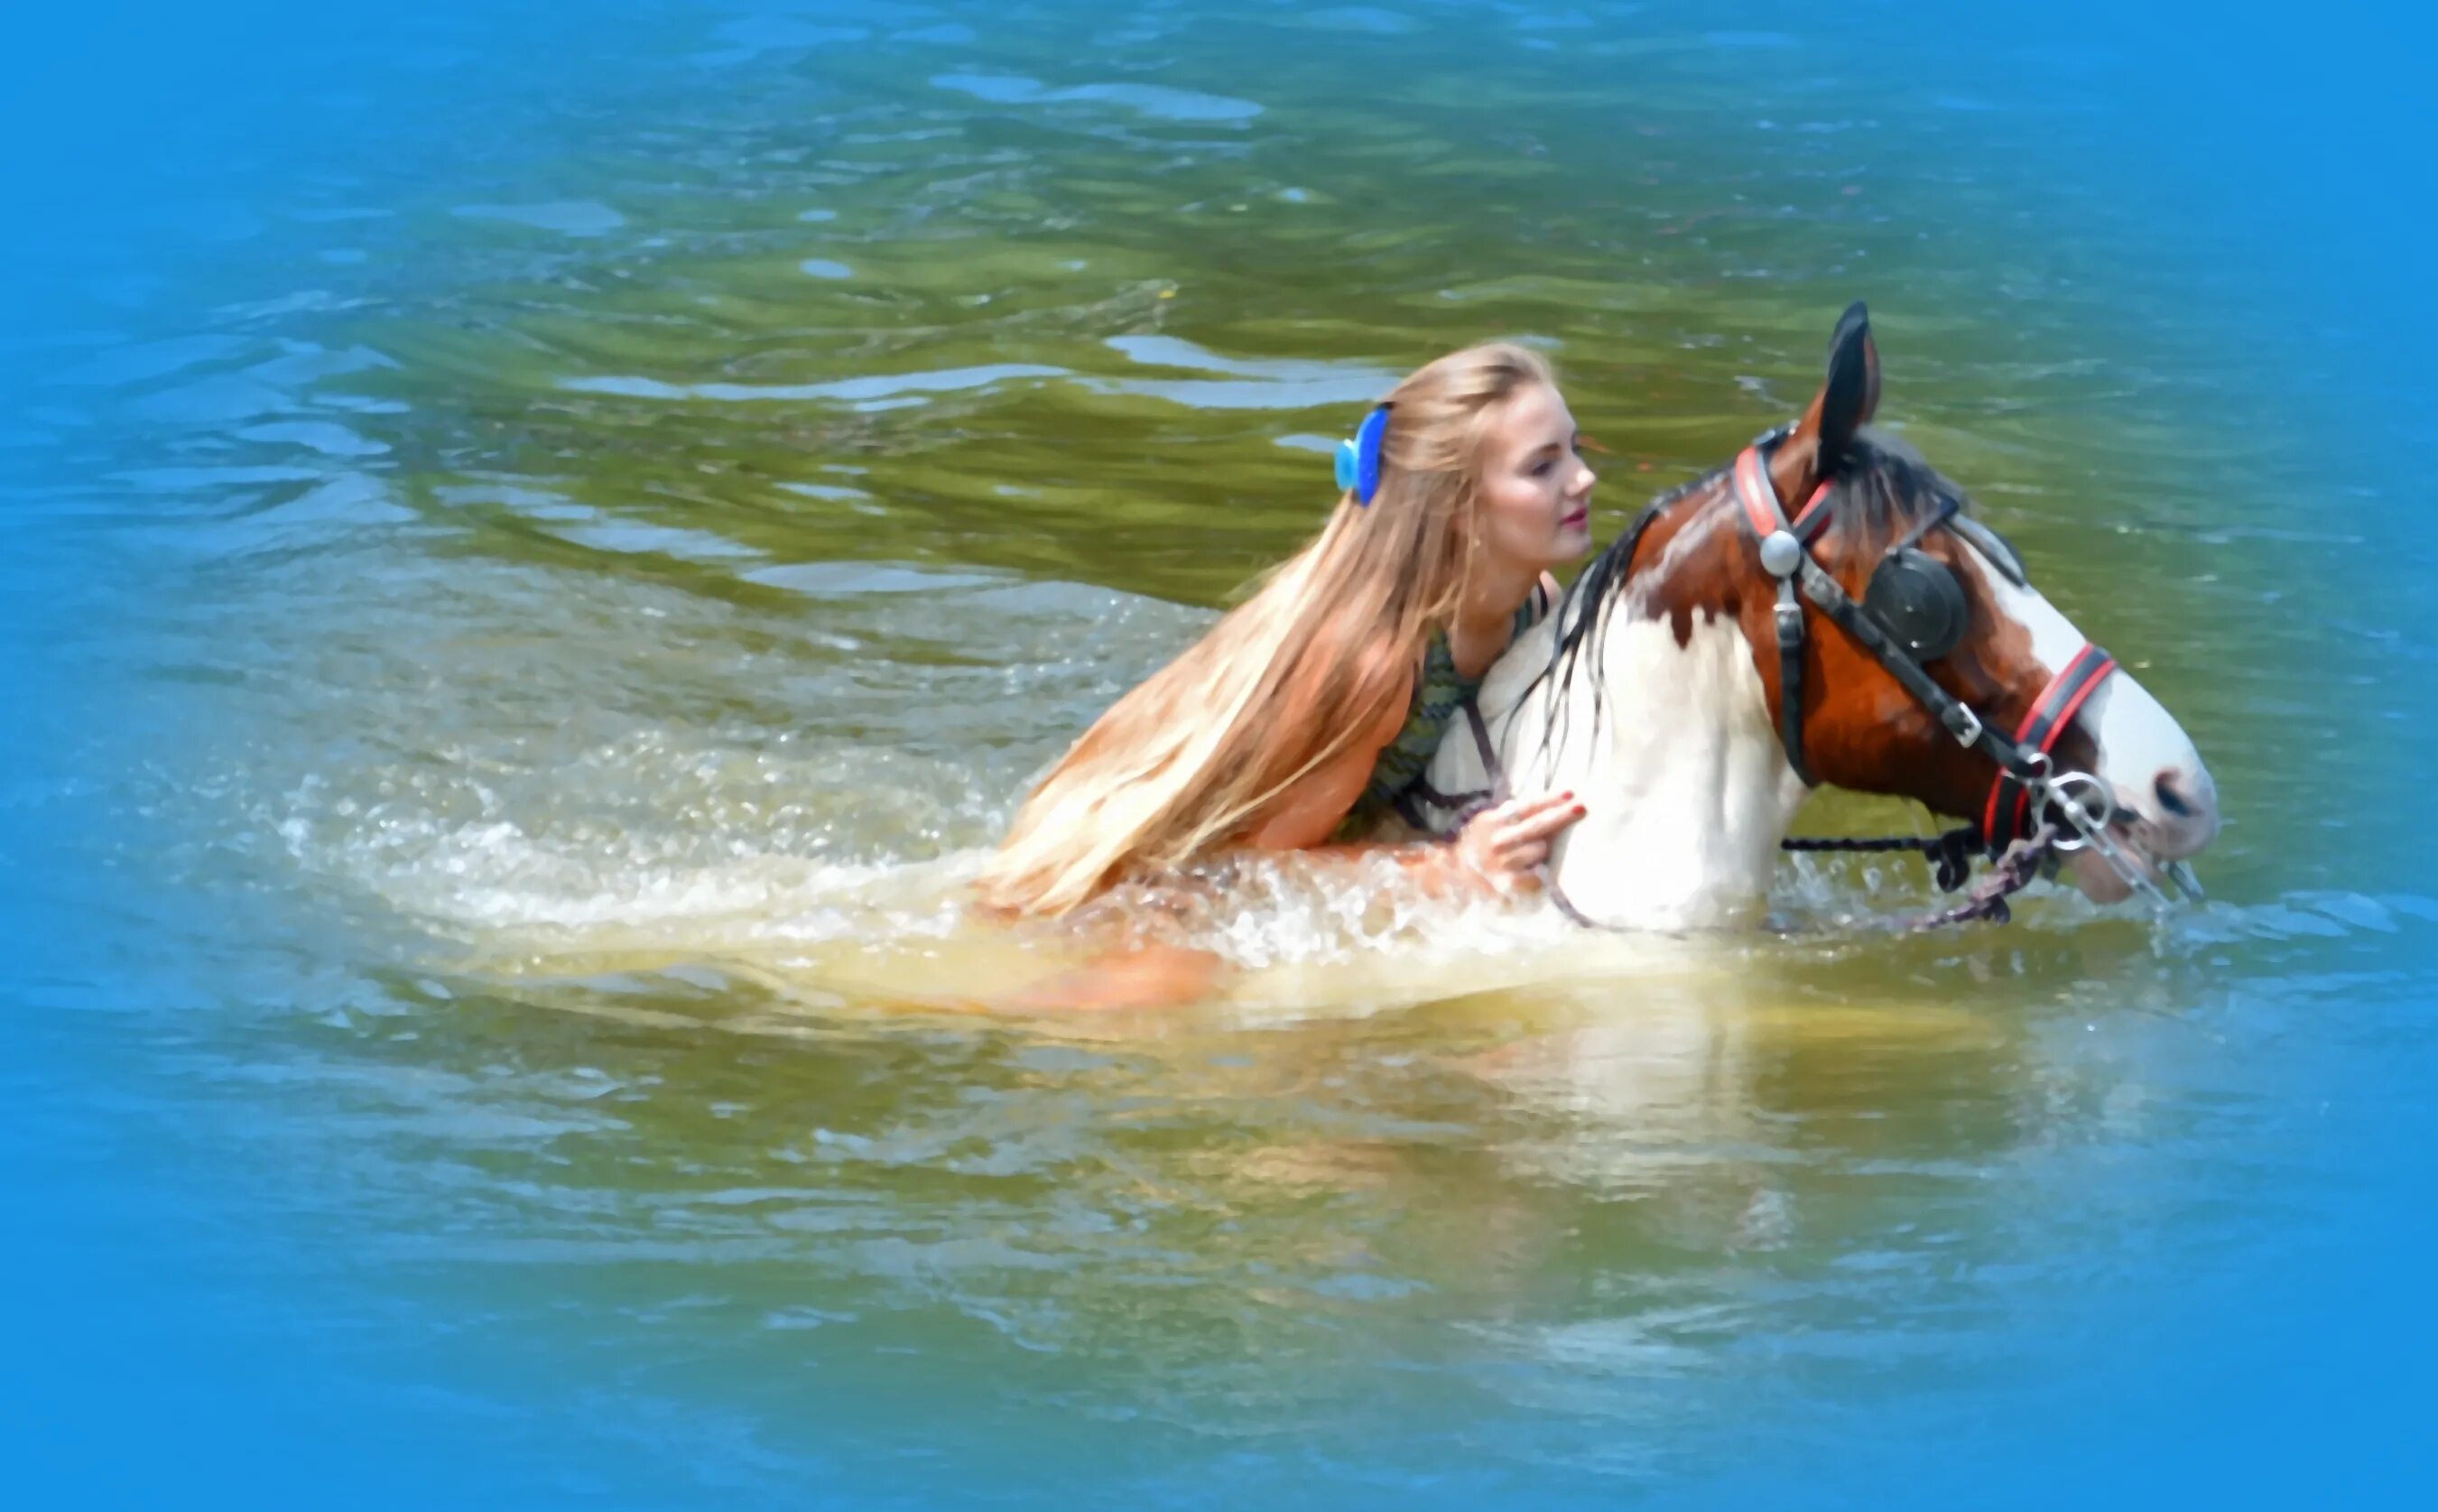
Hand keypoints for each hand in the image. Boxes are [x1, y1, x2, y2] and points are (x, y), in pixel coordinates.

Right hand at [1452, 791, 1586, 893]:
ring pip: (1539, 850)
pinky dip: (1540, 871)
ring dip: (1544, 849)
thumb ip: (1512, 814)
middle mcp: (1499, 841)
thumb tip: (1549, 803)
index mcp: (1494, 821)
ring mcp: (1504, 864)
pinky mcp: (1509, 885)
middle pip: (1537, 826)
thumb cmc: (1480, 844)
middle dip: (1561, 816)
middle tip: (1582, 808)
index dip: (1550, 800)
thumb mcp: (1490, 822)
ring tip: (1537, 850)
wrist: (1454, 875)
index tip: (1571, 794)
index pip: (1527, 807)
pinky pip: (1536, 875)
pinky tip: (1539, 870)